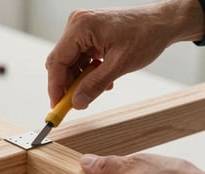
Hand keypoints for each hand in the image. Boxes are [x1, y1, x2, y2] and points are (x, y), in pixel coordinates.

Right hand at [46, 0, 204, 108]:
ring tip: (97, 88)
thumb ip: (95, 85)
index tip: (57, 106)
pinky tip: (101, 78)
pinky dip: (87, 73)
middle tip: (73, 104)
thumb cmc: (146, 34)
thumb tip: (77, 103)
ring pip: (70, 63)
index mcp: (80, 27)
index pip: (57, 61)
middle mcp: (77, 26)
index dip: (55, 87)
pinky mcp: (88, 36)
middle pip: (61, 63)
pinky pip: (80, 59)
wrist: (162, 23)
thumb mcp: (119, 64)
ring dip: (80, 80)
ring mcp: (81, 30)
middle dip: (67, 85)